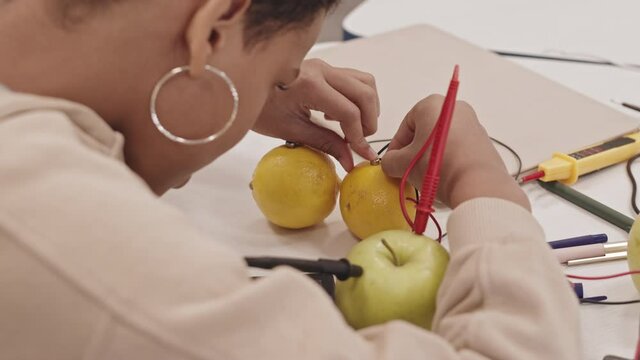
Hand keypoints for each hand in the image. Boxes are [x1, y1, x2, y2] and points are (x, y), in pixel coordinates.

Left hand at [252, 59, 378, 170]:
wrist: (240, 86)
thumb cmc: (259, 109)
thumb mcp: (290, 130)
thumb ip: (325, 143)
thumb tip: (351, 161)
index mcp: (310, 85)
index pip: (349, 112)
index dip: (359, 137)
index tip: (362, 156)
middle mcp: (322, 70)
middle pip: (365, 93)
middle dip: (369, 121)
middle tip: (359, 143)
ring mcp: (324, 65)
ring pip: (364, 82)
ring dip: (367, 107)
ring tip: (352, 128)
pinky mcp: (324, 67)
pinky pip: (353, 79)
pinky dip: (357, 98)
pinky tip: (339, 115)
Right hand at [381, 95, 529, 209]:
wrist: (475, 183)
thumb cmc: (438, 166)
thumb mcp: (402, 164)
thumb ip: (390, 161)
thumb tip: (391, 163)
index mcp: (432, 104)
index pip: (406, 125)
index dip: (397, 146)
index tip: (394, 162)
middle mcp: (455, 108)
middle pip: (425, 131)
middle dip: (414, 151)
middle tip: (408, 170)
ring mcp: (472, 124)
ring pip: (442, 141)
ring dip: (430, 157)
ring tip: (426, 177)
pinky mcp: (484, 141)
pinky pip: (458, 149)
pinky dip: (448, 160)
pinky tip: (443, 177)